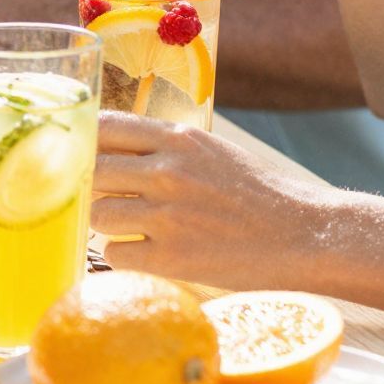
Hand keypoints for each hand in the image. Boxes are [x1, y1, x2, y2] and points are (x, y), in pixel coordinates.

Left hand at [90, 113, 333, 290]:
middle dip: (92, 186)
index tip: (81, 154)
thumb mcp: (209, 151)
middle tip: (107, 198)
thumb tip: (104, 149)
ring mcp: (168, 215)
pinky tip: (146, 253)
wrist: (303, 234)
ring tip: (134, 229)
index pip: (103, 126)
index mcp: (177, 138)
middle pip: (90, 170)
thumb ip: (161, 147)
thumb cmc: (254, 193)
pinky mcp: (171, 258)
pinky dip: (123, 256)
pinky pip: (114, 254)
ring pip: (97, 214)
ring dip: (107, 224)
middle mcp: (167, 171)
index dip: (84, 141)